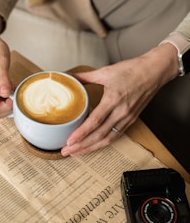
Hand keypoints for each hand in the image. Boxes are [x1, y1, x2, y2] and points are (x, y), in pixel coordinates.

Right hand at [0, 8, 13, 120]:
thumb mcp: (1, 61)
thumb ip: (3, 79)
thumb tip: (6, 94)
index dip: (6, 107)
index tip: (14, 97)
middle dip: (5, 109)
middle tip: (13, 96)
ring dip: (3, 107)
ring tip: (10, 92)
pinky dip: (0, 103)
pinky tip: (5, 91)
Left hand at [61, 44, 178, 156]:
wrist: (154, 71)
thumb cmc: (132, 70)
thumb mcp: (105, 71)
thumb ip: (85, 76)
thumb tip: (69, 78)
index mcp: (113, 99)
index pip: (95, 121)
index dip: (81, 133)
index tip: (70, 141)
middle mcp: (121, 112)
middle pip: (99, 135)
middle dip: (82, 146)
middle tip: (67, 151)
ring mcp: (127, 118)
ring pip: (108, 139)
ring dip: (91, 148)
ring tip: (77, 152)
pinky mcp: (132, 120)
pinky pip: (116, 135)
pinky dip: (103, 143)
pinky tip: (94, 145)